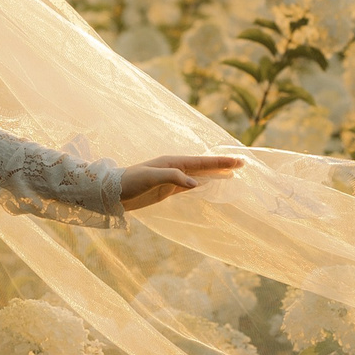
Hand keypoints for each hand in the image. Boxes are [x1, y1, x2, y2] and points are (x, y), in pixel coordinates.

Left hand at [118, 153, 243, 211]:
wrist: (112, 193)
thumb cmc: (129, 182)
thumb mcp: (150, 178)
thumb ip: (173, 178)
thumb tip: (196, 183)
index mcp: (173, 162)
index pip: (202, 162)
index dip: (220, 161)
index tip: (237, 161)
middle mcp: (175, 168)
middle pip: (204, 166)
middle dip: (222, 165)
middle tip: (242, 164)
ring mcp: (172, 179)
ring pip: (200, 175)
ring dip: (215, 173)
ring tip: (231, 173)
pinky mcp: (167, 190)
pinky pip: (190, 186)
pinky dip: (202, 184)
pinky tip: (208, 184)